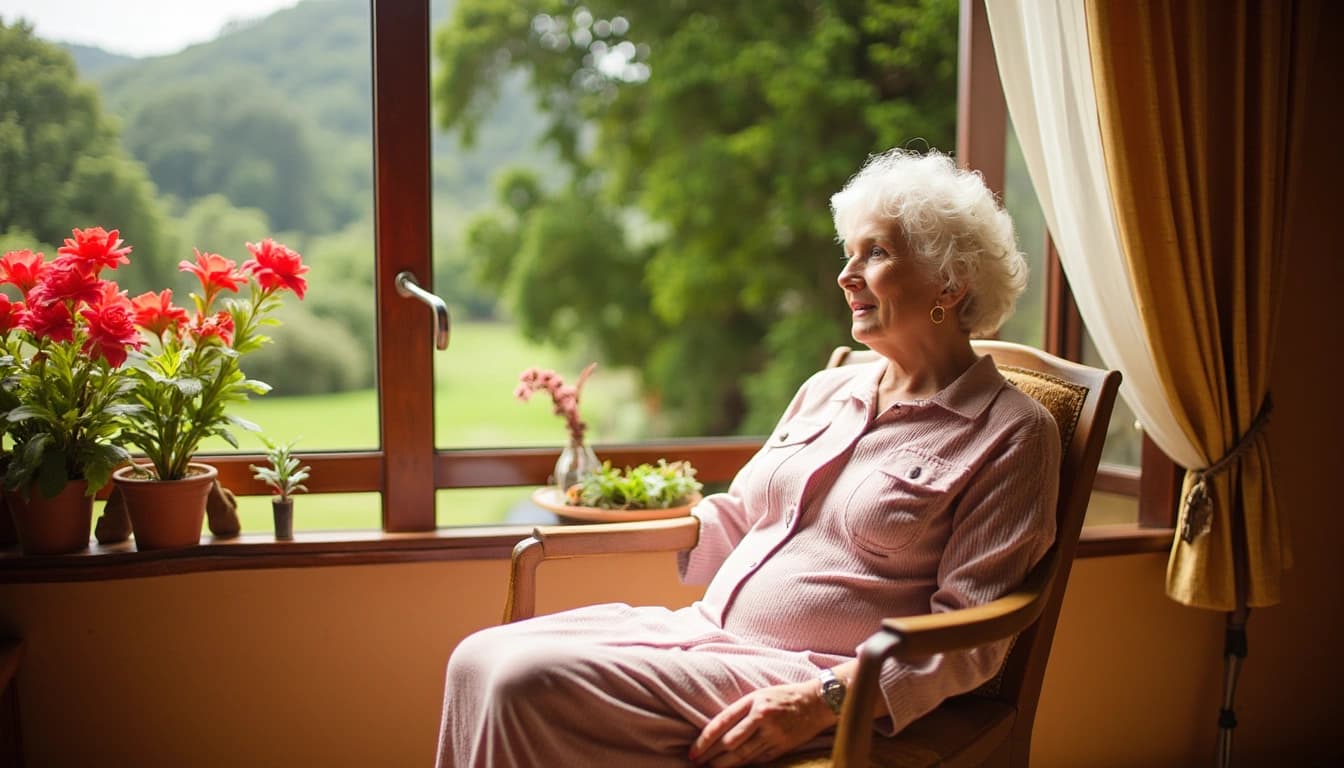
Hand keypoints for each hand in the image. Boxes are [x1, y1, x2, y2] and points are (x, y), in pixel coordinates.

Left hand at [689, 680, 833, 766]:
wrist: (816, 702)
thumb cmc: (783, 696)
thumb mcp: (759, 695)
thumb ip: (740, 711)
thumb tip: (717, 731)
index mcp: (753, 701)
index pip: (721, 723)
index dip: (704, 740)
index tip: (693, 751)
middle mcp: (762, 717)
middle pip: (729, 742)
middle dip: (710, 755)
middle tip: (695, 762)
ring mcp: (773, 734)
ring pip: (742, 755)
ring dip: (723, 764)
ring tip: (711, 767)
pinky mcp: (782, 747)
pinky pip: (758, 760)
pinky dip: (744, 765)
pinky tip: (733, 767)